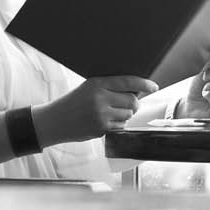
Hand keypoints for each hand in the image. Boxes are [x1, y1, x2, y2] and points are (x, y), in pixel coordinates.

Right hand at [34, 75, 158, 144]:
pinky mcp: (101, 128)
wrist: (55, 121)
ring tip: (111, 114)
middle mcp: (100, 98)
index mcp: (97, 83)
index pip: (128, 81)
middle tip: (126, 104)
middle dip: (134, 103)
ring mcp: (101, 114)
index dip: (144, 83)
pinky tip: (106, 122)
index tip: (154, 86)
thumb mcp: (89, 88)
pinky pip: (121, 126)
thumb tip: (137, 90)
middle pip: (133, 100)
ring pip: (129, 114)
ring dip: (125, 115)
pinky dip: (118, 125)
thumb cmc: (74, 103)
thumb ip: (110, 87)